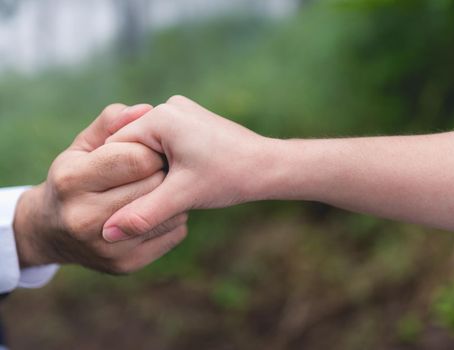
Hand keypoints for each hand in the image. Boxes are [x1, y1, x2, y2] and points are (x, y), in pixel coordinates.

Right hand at [14, 103, 187, 273]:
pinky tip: (162, 209)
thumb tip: (145, 109)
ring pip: (169, 214)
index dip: (152, 152)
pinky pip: (174, 234)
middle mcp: (83, 218)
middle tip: (164, 168)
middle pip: (153, 186)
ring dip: (173, 196)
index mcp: (71, 180)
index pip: (136, 159)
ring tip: (163, 187)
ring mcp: (105, 247)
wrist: (52, 232)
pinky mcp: (125, 265)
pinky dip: (175, 218)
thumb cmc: (75, 177)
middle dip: (164, 173)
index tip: (154, 151)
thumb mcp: (83, 146)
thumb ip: (112, 123)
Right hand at [103, 96, 271, 241]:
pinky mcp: (192, 123)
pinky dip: (163, 163)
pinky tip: (171, 182)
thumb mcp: (182, 197)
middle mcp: (170, 108)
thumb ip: (143, 214)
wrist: (270, 166)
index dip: (112, 178)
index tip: (108, 203)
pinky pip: (164, 143)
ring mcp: (182, 113)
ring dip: (148, 170)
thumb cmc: (230, 176)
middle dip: (132, 175)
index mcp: (161, 117)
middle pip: (131, 146)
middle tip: (131, 204)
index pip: (116, 147)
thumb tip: (106, 234)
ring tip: (154, 194)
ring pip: (148, 146)